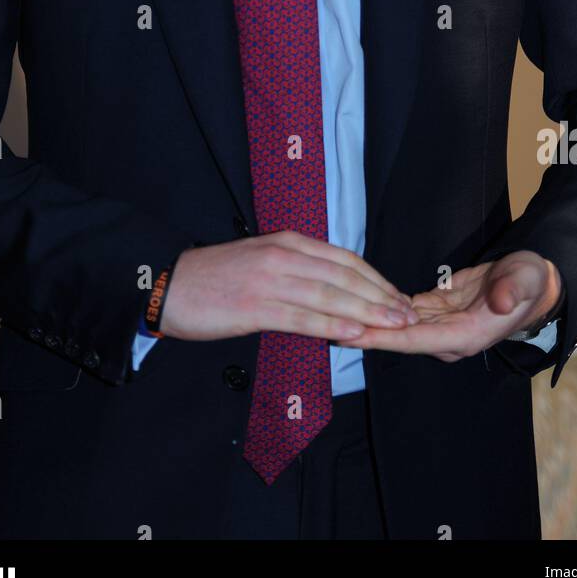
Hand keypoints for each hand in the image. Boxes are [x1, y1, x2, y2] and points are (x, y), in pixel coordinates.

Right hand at [158, 231, 420, 342]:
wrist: (168, 282)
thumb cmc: (216, 277)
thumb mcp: (261, 260)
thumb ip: (296, 270)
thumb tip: (333, 291)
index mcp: (287, 242)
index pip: (344, 259)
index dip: (376, 278)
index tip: (398, 296)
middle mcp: (284, 255)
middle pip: (345, 275)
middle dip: (381, 296)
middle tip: (408, 315)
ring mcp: (270, 280)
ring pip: (330, 296)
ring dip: (367, 312)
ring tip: (394, 326)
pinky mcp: (255, 306)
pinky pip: (302, 318)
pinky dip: (332, 326)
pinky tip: (354, 335)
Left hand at [337, 251, 561, 361]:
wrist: (532, 281)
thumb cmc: (530, 281)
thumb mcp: (527, 280)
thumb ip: (512, 290)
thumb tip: (500, 301)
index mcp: (465, 335)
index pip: (414, 339)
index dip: (381, 337)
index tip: (351, 334)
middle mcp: (447, 337)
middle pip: (395, 337)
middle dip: (362, 332)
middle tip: (323, 325)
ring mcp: (438, 326)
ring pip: (394, 327)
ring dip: (364, 322)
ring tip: (327, 314)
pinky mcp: (433, 311)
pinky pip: (399, 313)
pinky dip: (376, 309)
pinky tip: (351, 304)